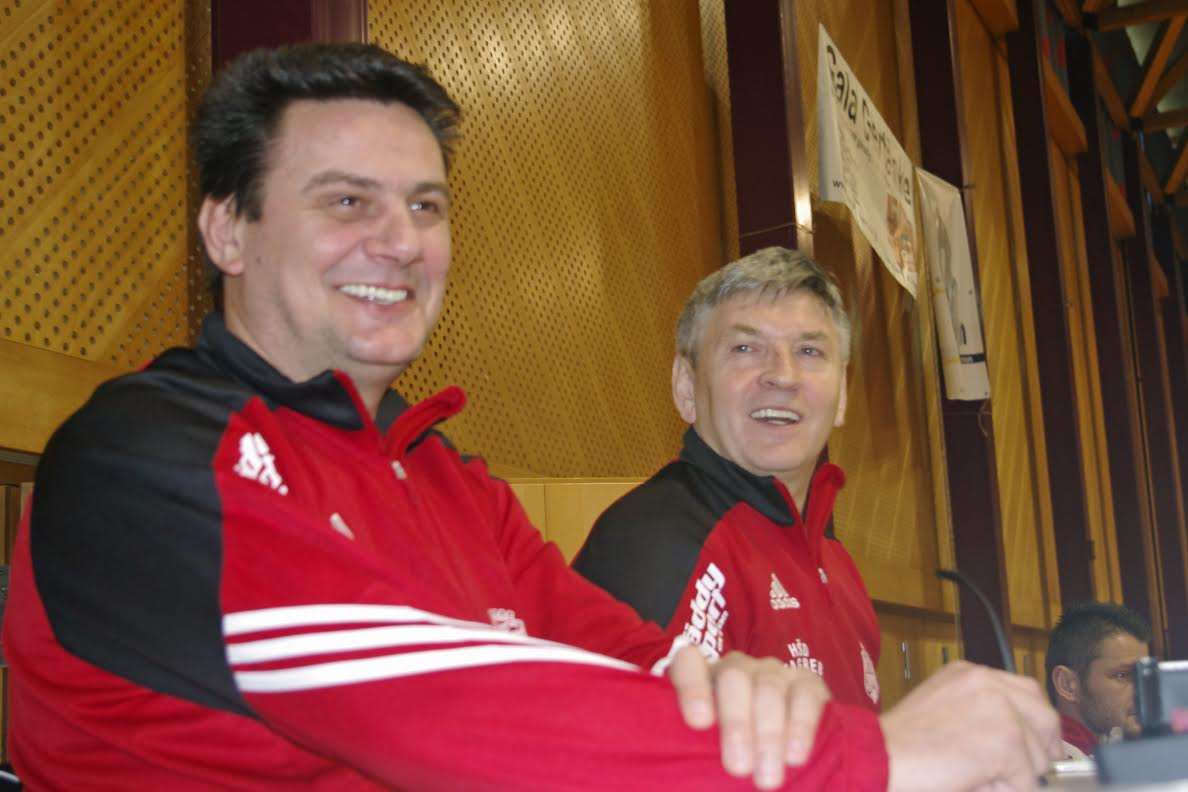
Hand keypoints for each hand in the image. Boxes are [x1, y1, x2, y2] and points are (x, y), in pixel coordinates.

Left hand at [668, 646, 830, 789]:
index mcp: (703, 678)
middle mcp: (737, 668)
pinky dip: (800, 728)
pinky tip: (794, 757)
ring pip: (769, 689)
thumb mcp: (707, 749)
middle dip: (736, 723)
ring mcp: (773, 672)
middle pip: (733, 678)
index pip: (688, 663)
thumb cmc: (730, 753)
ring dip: (768, 734)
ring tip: (766, 776)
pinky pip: (806, 696)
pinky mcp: (808, 683)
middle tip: (738, 768)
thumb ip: (698, 749)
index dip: (692, 687)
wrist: (775, 750)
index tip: (698, 722)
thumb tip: (690, 777)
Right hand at [879, 661, 1061, 790]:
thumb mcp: (941, 706)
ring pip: (1039, 755)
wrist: (882, 754)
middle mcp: (989, 682)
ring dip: (1018, 776)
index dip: (1034, 722)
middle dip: (1044, 747)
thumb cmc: (901, 743)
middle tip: (1033, 771)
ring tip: (979, 777)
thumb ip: (977, 710)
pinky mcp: (1008, 741)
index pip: (1026, 691)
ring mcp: (1001, 710)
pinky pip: (1027, 781)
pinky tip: (974, 783)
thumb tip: (1018, 740)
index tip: (1035, 743)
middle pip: (1045, 716)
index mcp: (970, 672)